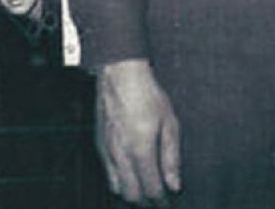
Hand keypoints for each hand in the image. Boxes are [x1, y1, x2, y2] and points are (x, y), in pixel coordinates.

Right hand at [95, 59, 180, 205]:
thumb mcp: (169, 122)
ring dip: (133, 194)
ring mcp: (107, 153)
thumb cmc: (148, 96)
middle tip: (159, 201)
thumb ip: (171, 156)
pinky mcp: (99, 147)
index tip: (169, 202)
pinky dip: (121, 182)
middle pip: (132, 195)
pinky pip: (109, 175)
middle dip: (147, 202)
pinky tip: (131, 176)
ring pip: (118, 189)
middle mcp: (121, 156)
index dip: (161, 200)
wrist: (120, 77)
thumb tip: (175, 184)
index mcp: (141, 150)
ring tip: (146, 191)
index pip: (151, 189)